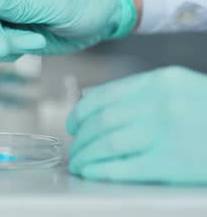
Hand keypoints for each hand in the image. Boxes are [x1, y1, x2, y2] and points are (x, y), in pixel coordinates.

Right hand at [0, 0, 137, 60]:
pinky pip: (2, 47)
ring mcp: (11, 15)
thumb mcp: (54, 3)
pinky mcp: (16, 32)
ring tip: (37, 42)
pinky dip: (14, 51)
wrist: (102, 17)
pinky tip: (35, 45)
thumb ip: (23, 6)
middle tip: (10, 47)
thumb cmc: (83, 0)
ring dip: (10, 45)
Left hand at [67, 66, 206, 183]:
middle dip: (81, 137)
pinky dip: (100, 169)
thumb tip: (96, 102)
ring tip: (79, 161)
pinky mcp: (172, 162)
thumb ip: (141, 92)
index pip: (104, 96)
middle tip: (74, 147)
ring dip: (86, 155)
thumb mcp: (180, 88)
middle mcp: (160, 104)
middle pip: (102, 121)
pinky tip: (90, 172)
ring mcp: (166, 133)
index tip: (72, 123)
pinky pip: (123, 166)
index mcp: (160, 82)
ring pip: (107, 142)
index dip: (81, 113)